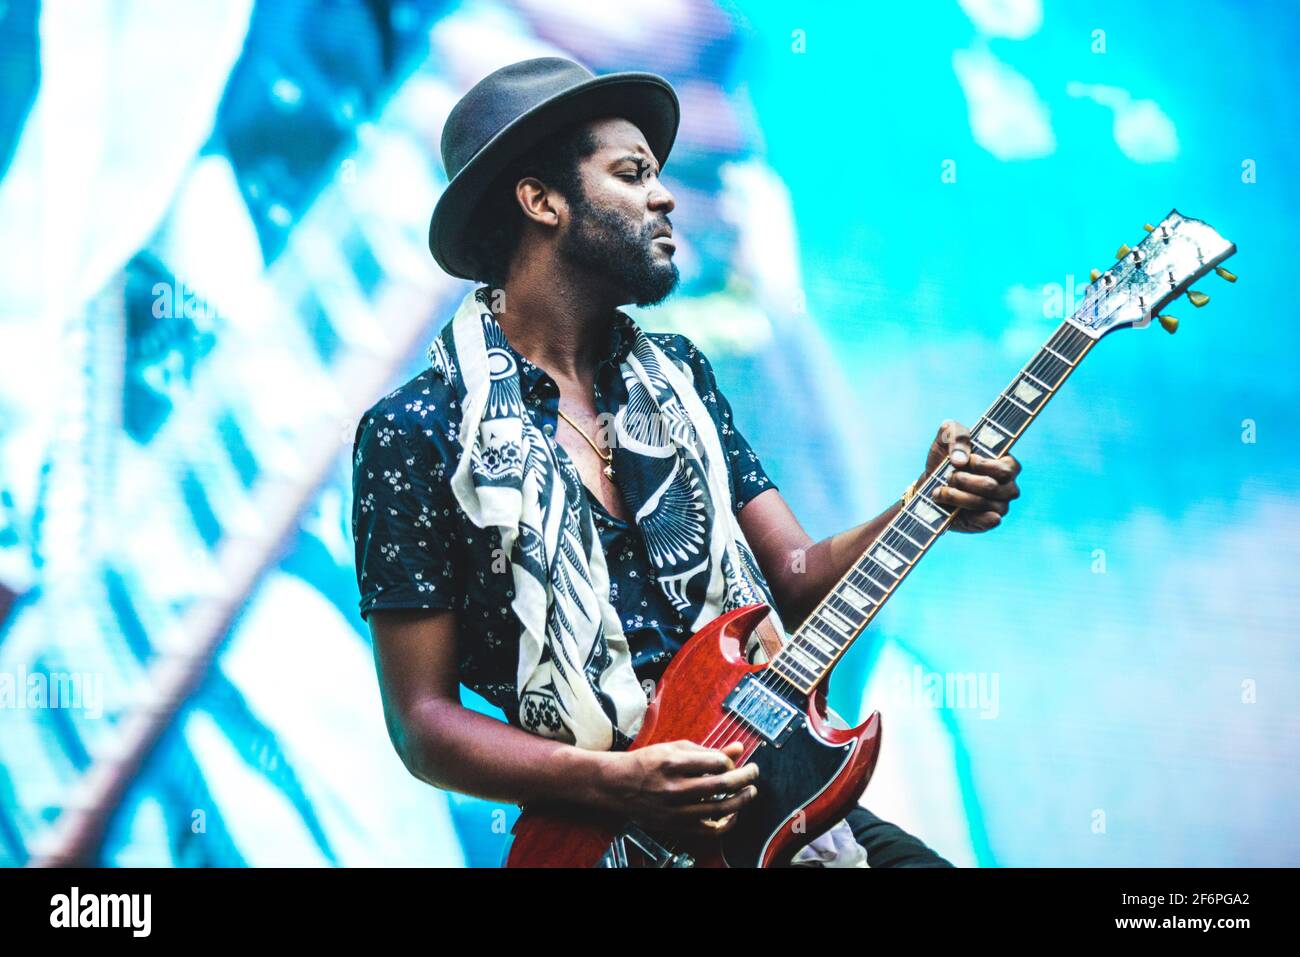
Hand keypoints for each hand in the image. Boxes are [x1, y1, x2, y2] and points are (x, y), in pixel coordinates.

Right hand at [600, 740, 758, 837]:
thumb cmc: (646, 763)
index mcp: (673, 763)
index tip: (732, 762)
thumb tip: (738, 749)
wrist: (617, 785)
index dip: (730, 762)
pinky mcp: (676, 826)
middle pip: (721, 784)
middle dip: (745, 777)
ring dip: (741, 799)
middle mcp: (674, 787)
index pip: (716, 762)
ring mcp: (675, 810)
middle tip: (753, 772)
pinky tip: (734, 813)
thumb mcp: (674, 748)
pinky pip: (709, 830)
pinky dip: (726, 823)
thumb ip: (707, 750)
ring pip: (719, 808)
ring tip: (750, 792)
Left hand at [920, 420, 1021, 532]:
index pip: (1004, 468)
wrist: (930, 483)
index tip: (961, 462)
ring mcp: (999, 505)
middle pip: (991, 487)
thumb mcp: (947, 435)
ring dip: (957, 497)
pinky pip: (986, 522)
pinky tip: (956, 511)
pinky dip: (970, 516)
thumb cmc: (945, 457)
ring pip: (984, 504)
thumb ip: (957, 435)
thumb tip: (961, 460)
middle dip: (964, 481)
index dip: (980, 465)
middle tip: (949, 477)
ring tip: (939, 492)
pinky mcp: (986, 522)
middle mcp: (1008, 486)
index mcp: (1006, 463)